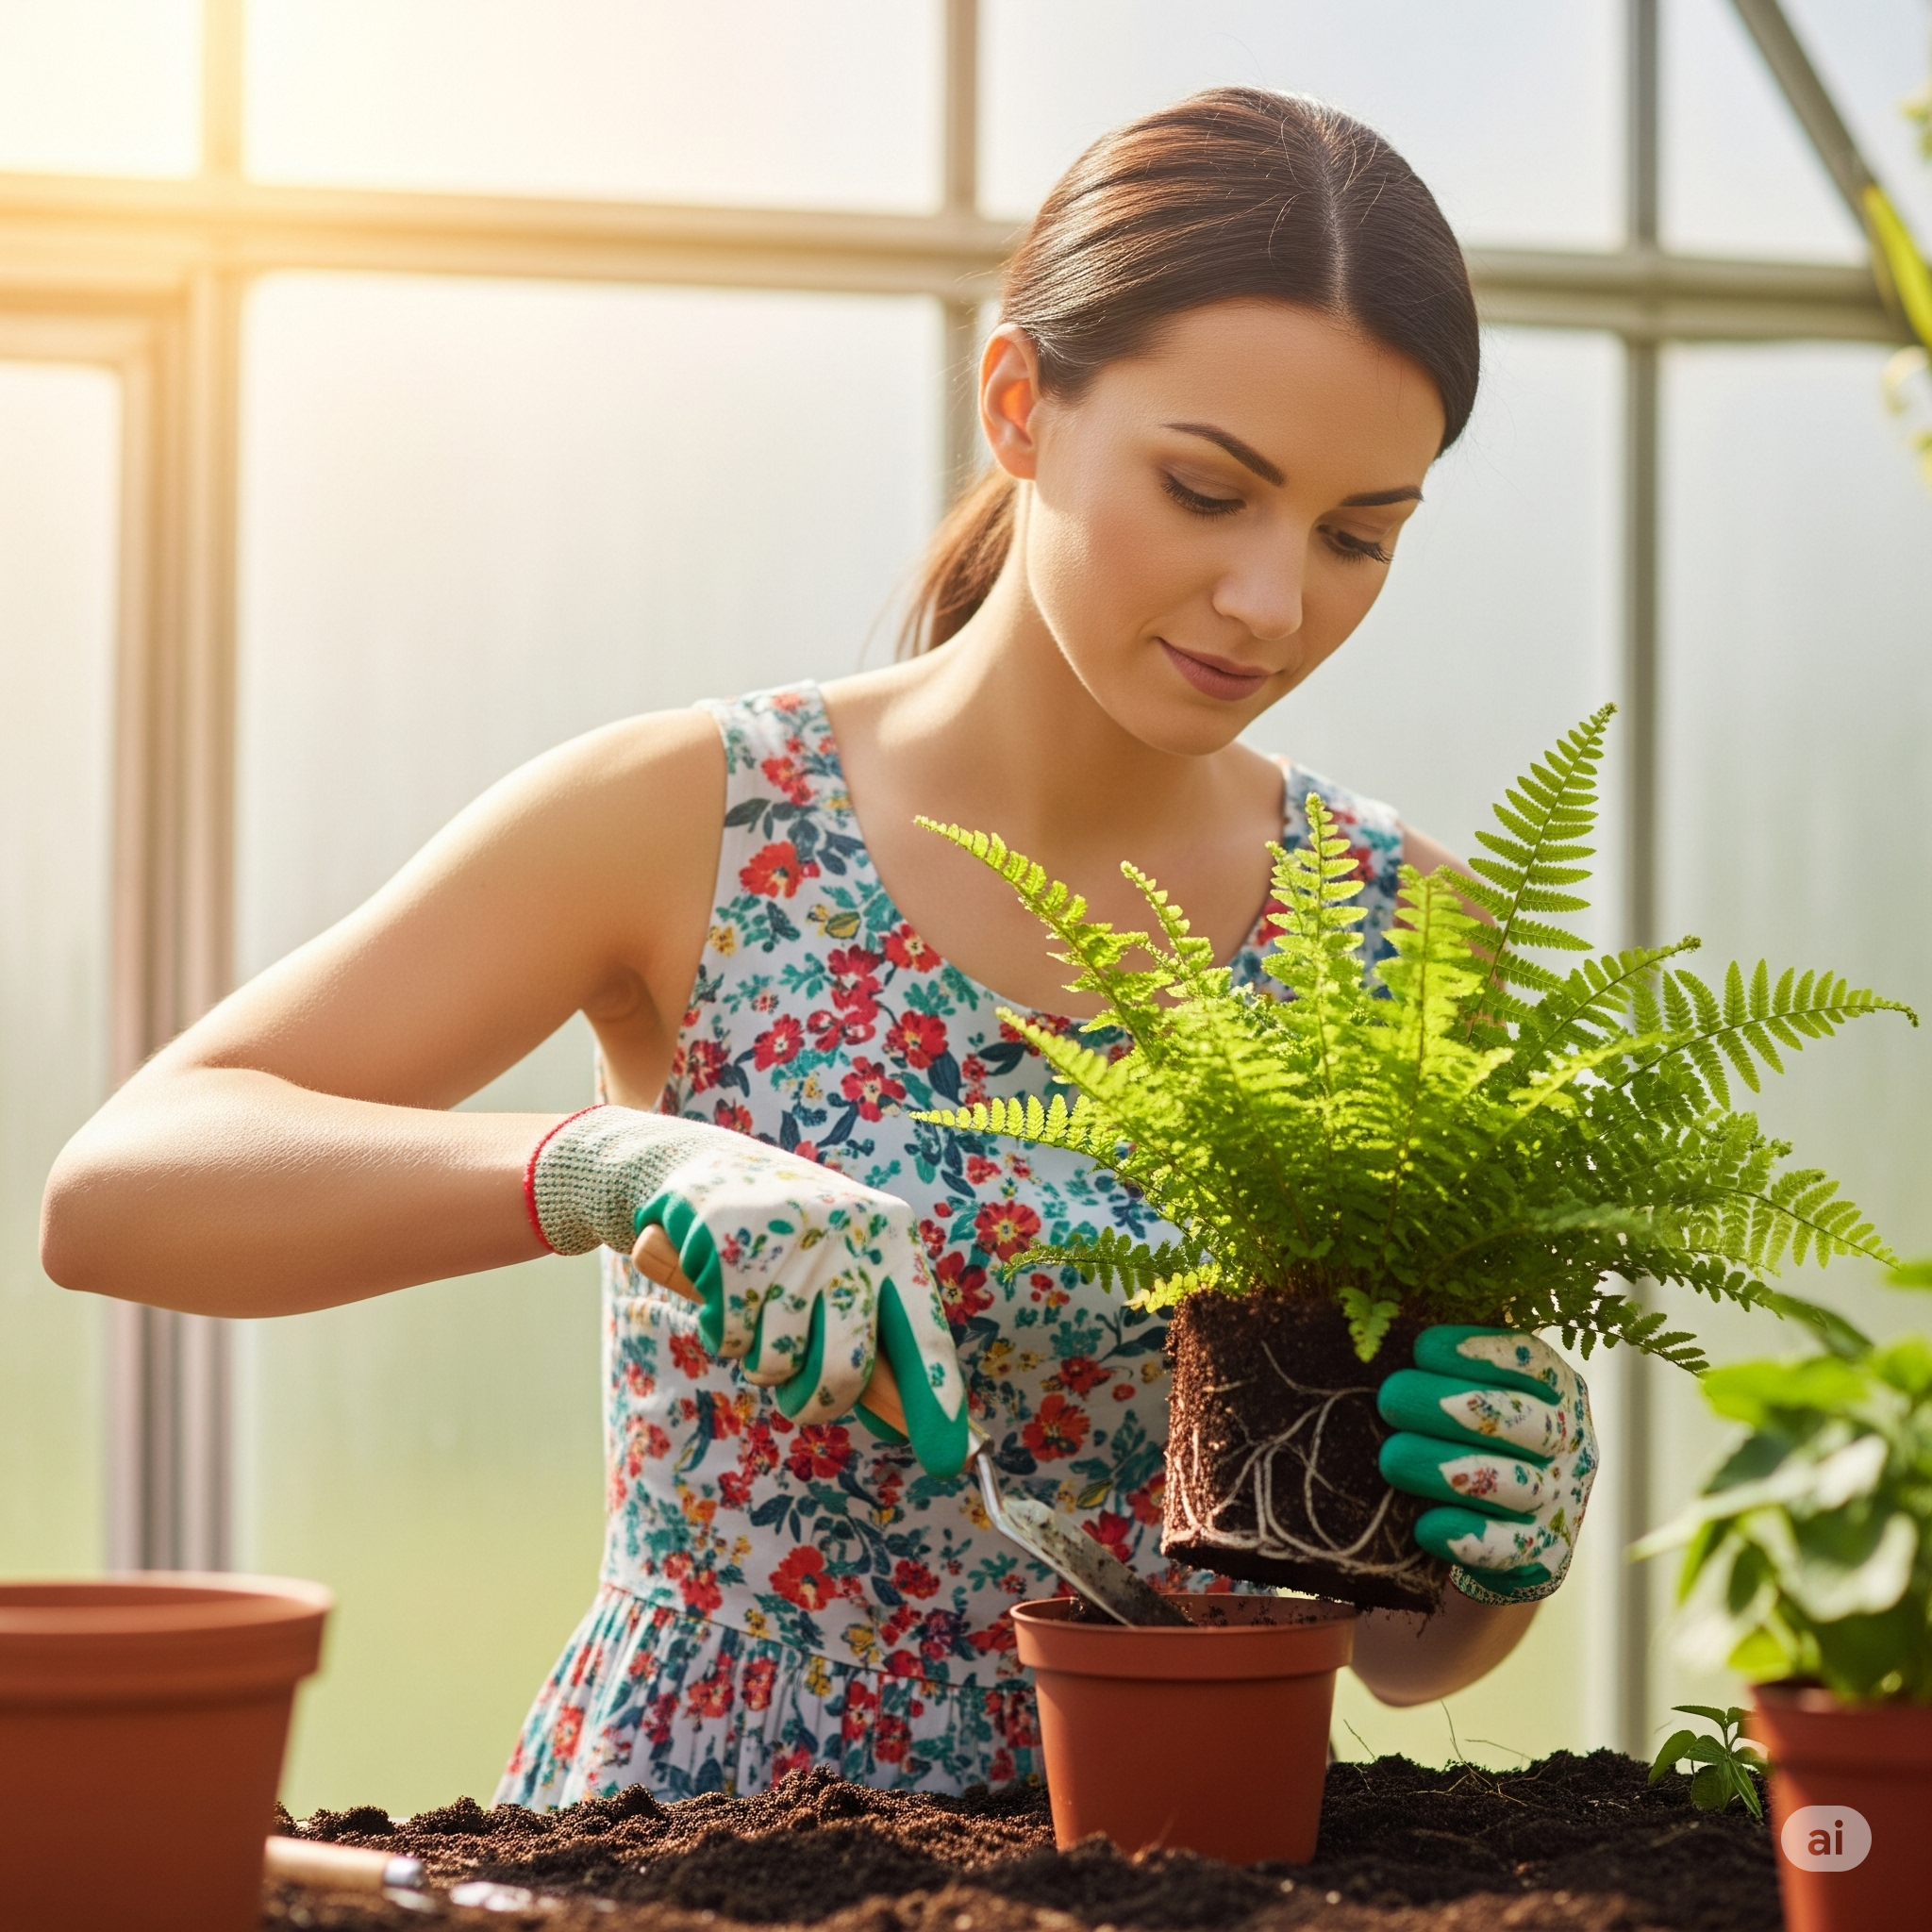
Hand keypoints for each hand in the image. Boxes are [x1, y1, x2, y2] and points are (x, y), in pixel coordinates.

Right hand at [529, 1107, 969, 1477]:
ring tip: (759, 1313)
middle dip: (818, 1402)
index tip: (950, 1459)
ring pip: (776, 1362)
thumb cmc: (796, 1236)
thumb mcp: (848, 1262)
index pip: (924, 1333)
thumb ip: (874, 1330)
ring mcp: (787, 1236)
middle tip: (803, 1399)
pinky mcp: (726, 1242)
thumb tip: (898, 1419)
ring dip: (761, 1359)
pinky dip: (720, 1333)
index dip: (936, 1400)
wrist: (710, 1164)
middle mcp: (849, 1233)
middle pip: (844, 1367)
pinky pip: (726, 1338)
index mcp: (893, 1238)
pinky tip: (724, 1293)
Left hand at [1375, 1325, 1596, 1604]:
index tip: (1422, 1348)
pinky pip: (1509, 1549)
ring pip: (1515, 1485)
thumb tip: (1380, 1329)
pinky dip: (1466, 1537)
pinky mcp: (1544, 1555)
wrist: (1511, 1526)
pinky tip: (1425, 1526)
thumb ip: (1447, 1364)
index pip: (1531, 1361)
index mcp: (1557, 1390)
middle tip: (1390, 1399)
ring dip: (1449, 1470)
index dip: (1480, 1351)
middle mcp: (1570, 1442)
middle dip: (1448, 1406)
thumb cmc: (1477, 1434)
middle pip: (1519, 1420)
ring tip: (1392, 1458)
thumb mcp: (1475, 1386)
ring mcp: (1561, 1501)